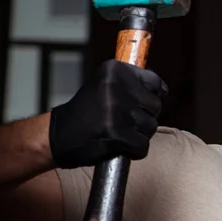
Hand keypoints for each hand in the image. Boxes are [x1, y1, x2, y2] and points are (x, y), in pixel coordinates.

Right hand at [49, 59, 167, 168]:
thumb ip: (134, 84)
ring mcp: (115, 110)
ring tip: (118, 132)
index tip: (139, 104)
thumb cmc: (88, 112)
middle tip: (122, 121)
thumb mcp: (107, 87)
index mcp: (114, 70)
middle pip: (155, 107)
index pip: (154, 83)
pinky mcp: (116, 133)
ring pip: (150, 127)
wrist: (58, 135)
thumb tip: (163, 90)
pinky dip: (134, 151)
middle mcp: (115, 86)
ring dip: (139, 135)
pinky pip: (142, 146)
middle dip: (144, 118)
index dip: (151, 97)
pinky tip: (118, 145)